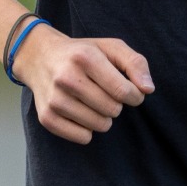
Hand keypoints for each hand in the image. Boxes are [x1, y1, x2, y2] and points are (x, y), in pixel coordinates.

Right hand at [12, 28, 153, 144]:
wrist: (39, 57)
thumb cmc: (83, 53)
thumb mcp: (111, 48)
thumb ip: (135, 63)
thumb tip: (147, 90)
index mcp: (85, 57)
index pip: (123, 91)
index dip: (135, 96)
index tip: (130, 91)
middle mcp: (67, 78)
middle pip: (113, 109)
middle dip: (117, 104)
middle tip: (105, 92)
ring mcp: (55, 99)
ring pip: (100, 125)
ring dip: (103, 117)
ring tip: (92, 101)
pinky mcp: (47, 117)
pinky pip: (83, 137)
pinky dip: (87, 129)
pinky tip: (80, 112)